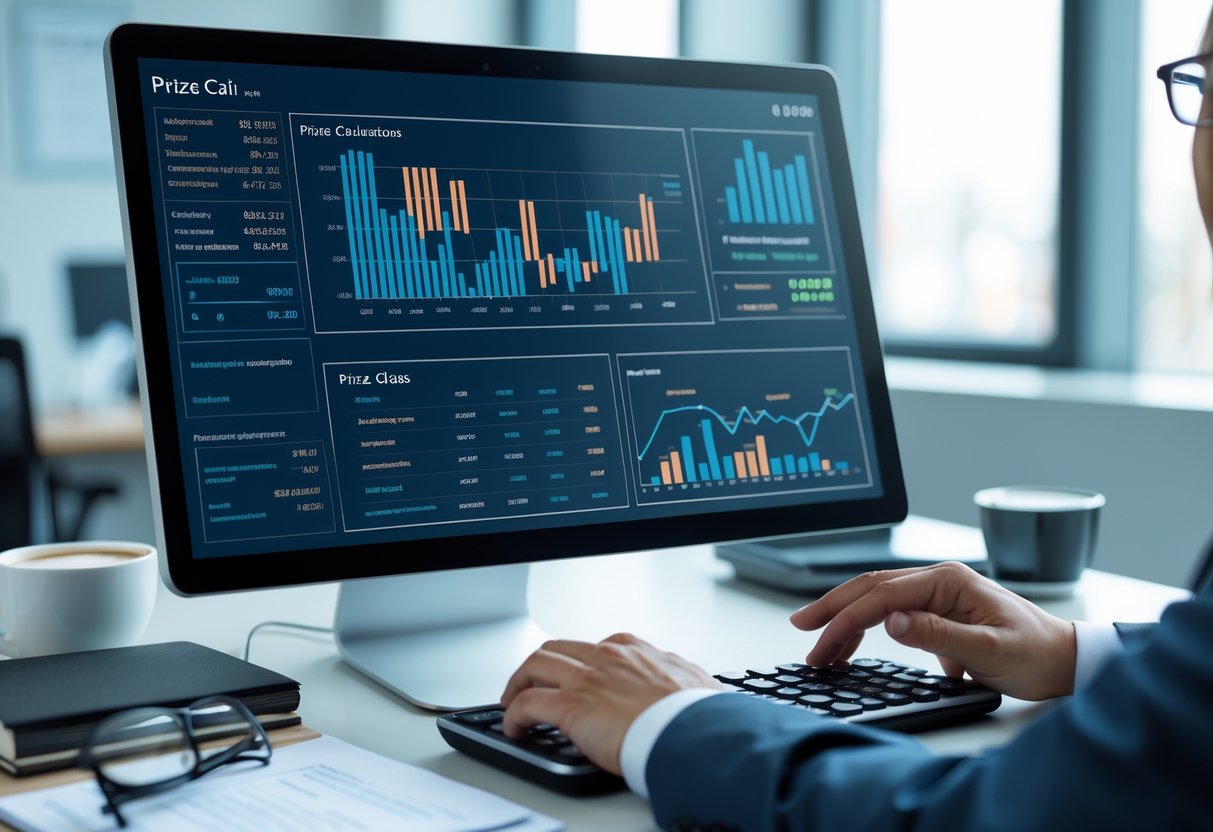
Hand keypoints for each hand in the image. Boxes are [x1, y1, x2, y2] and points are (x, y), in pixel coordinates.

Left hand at [500, 633, 724, 774]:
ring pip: (535, 664)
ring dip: (518, 682)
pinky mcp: (570, 706)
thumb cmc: (699, 715)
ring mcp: (586, 679)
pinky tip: (514, 727)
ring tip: (512, 701)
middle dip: (539, 665)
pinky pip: (527, 702)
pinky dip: (513, 714)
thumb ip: (677, 678)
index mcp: (635, 651)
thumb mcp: (693, 682)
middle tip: (530, 682)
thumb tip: (685, 683)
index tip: (574, 675)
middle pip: (557, 648)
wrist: (695, 733)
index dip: (578, 661)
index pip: (595, 646)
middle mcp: (607, 657)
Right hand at [791, 561, 1075, 699]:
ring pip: (878, 600)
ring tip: (820, 645)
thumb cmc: (1036, 653)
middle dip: (834, 610)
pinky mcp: (939, 611)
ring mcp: (937, 594)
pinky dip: (868, 628)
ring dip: (846, 620)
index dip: (847, 618)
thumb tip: (891, 623)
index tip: (821, 641)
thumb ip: (938, 635)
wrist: (1066, 660)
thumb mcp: (988, 650)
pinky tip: (855, 646)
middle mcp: (939, 580)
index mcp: (948, 581)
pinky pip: (892, 614)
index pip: (883, 597)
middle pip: (871, 589)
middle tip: (802, 629)